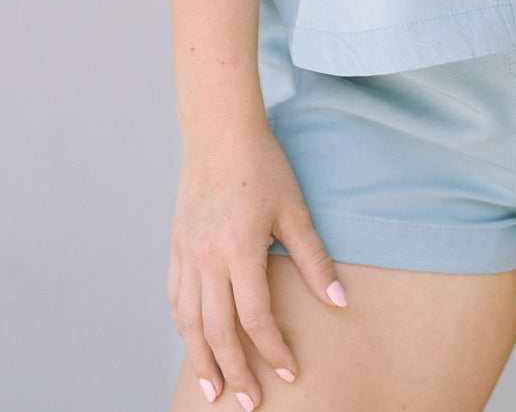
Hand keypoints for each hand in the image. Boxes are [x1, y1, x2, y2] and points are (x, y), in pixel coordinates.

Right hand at [168, 119, 348, 405]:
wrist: (219, 131)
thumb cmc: (263, 165)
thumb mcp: (294, 210)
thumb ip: (314, 260)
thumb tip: (339, 302)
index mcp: (238, 248)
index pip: (255, 316)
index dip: (273, 349)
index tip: (290, 372)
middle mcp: (206, 257)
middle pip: (217, 330)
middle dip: (235, 371)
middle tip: (249, 404)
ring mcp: (186, 252)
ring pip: (190, 321)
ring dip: (202, 359)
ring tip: (214, 389)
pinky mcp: (176, 246)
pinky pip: (176, 298)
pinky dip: (185, 327)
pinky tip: (194, 343)